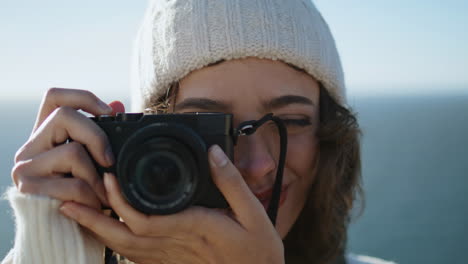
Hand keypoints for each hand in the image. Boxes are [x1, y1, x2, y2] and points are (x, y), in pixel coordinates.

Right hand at [11, 88, 116, 208]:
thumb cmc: (83, 194)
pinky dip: (91, 196)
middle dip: (97, 137)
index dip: (82, 97)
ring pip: (72, 151)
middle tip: (110, 161)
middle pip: (64, 116)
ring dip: (96, 177)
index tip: (110, 112)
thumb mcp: (95, 161)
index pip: (54, 97)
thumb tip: (119, 104)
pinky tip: (93, 205)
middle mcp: (30, 146)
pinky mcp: (28, 187)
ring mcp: (25, 166)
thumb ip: (103, 134)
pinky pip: (72, 182)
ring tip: (101, 193)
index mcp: (46, 134)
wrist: (65, 231)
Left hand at [59, 145, 284, 263]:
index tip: (106, 177)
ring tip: (74, 213)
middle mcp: (177, 245)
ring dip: (97, 230)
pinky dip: (114, 244)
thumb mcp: (255, 213)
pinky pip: (136, 257)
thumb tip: (214, 152)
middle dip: (95, 216)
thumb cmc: (258, 251)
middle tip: (72, 196)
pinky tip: (103, 232)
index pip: (147, 217)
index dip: (121, 200)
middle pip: (125, 234)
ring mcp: (171, 258)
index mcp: (196, 227)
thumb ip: (232, 181)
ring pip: (125, 248)